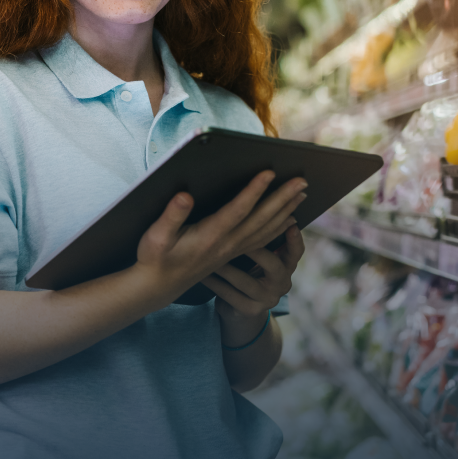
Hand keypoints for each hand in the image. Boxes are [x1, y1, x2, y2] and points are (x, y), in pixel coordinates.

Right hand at [134, 171, 307, 304]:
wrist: (158, 286)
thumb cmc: (155, 258)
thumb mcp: (156, 236)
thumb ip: (172, 216)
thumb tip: (185, 196)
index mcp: (209, 236)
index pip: (238, 210)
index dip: (254, 191)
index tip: (269, 172)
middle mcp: (226, 243)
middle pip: (261, 218)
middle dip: (283, 198)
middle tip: (302, 180)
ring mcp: (231, 249)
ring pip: (266, 229)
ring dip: (286, 210)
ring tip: (302, 194)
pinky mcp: (232, 253)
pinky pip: (262, 239)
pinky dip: (279, 227)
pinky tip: (289, 219)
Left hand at [205, 225, 305, 318]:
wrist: (239, 311)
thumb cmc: (247, 274)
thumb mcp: (259, 260)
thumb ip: (262, 241)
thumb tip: (255, 206)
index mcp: (286, 268)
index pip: (296, 252)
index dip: (294, 239)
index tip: (290, 223)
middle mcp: (281, 284)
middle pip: (274, 266)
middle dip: (256, 251)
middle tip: (237, 238)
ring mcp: (266, 299)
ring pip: (244, 280)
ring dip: (225, 267)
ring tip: (209, 254)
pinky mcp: (249, 310)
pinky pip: (228, 294)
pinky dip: (214, 283)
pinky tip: (202, 274)